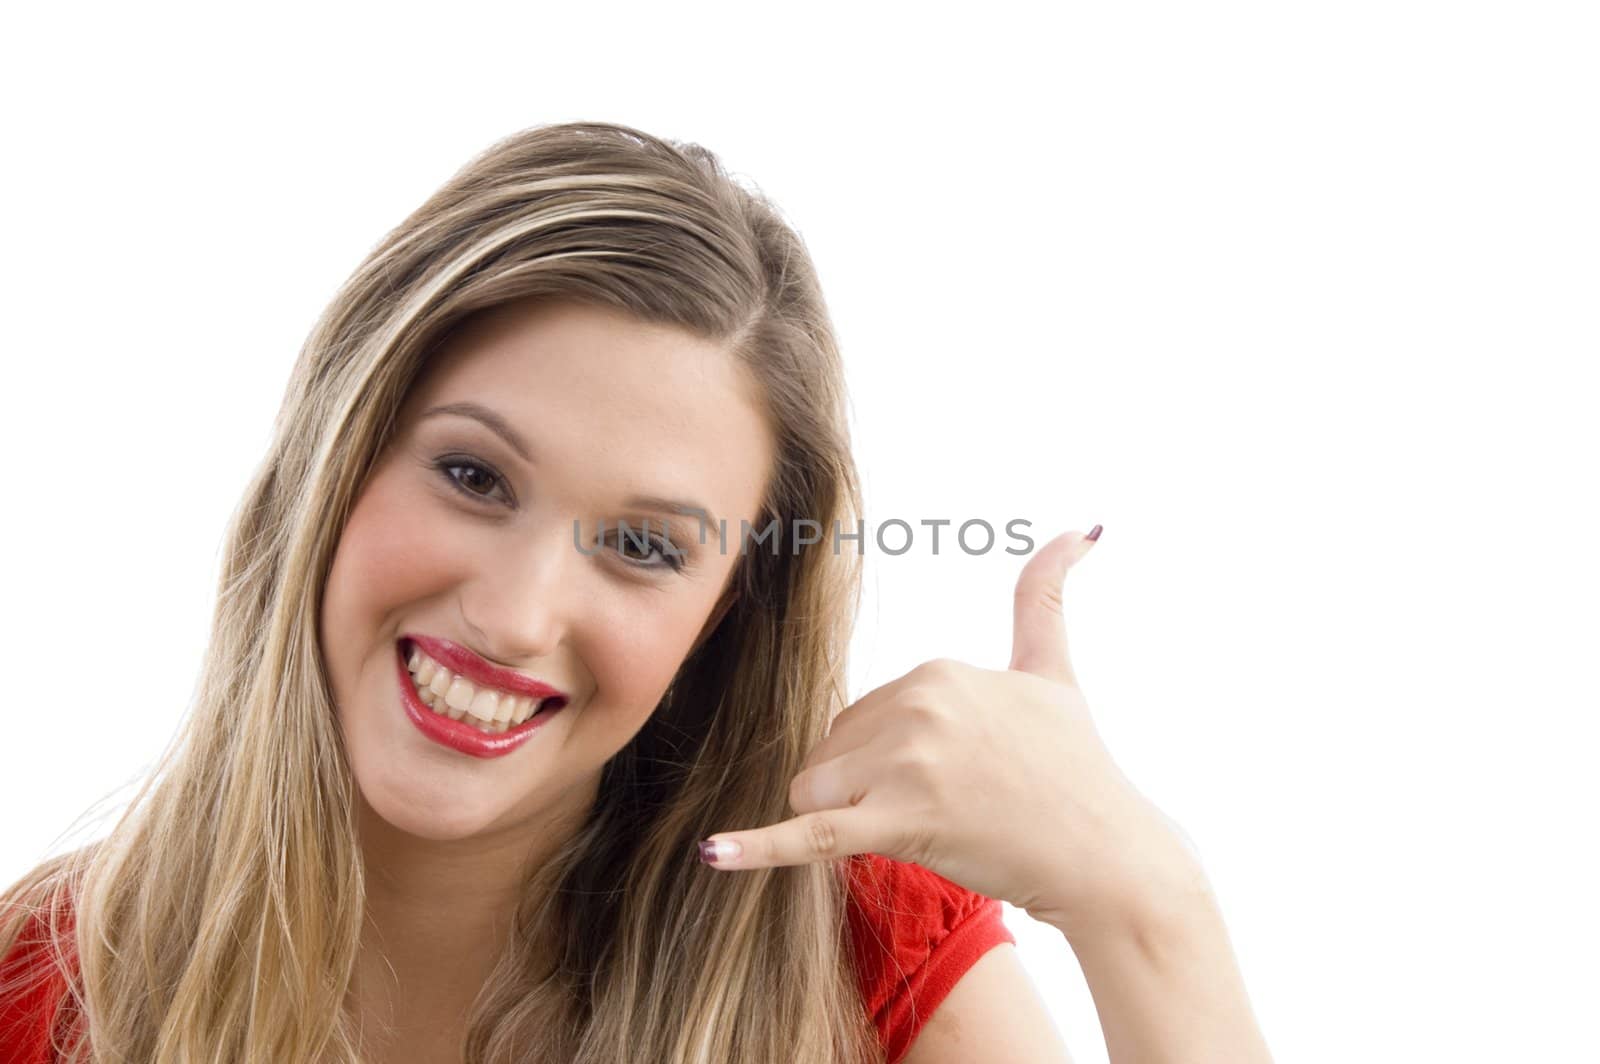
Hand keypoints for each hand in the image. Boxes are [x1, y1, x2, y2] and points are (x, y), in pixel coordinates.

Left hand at [696, 527, 1206, 938]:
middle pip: (830, 753)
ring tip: (924, 832)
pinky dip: (757, 847)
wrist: (1108, 856)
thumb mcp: (1054, 671)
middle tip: (940, 812)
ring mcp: (906, 763)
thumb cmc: (1078, 769)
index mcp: (935, 670)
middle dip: (861, 790)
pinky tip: (713, 852)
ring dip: (850, 820)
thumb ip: (1046, 595)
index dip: (883, 758)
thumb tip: (1085, 524)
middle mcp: (916, 704)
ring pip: (815, 791)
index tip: (944, 778)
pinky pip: (809, 835)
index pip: (858, 717)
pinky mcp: (899, 821)